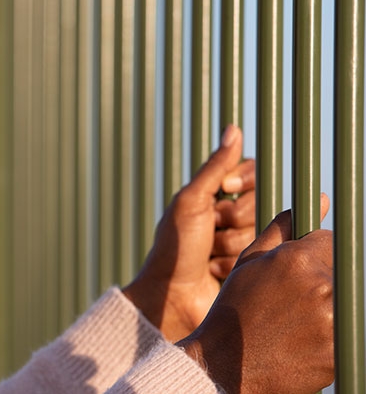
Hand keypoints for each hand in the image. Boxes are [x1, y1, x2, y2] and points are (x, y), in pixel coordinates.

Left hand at [123, 125, 255, 340]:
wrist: (169, 296)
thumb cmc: (174, 247)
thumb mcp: (192, 201)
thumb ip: (216, 167)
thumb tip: (233, 128)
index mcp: (210, 197)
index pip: (249, 174)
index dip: (243, 182)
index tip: (227, 189)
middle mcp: (225, 218)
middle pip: (256, 204)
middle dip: (231, 219)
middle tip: (208, 230)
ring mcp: (236, 244)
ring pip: (258, 232)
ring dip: (229, 244)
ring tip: (206, 255)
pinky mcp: (244, 267)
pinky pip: (257, 256)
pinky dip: (232, 263)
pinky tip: (213, 271)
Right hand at [178, 196, 333, 393]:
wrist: (225, 366)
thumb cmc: (233, 311)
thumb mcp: (247, 264)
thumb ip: (280, 231)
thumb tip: (312, 203)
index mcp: (299, 259)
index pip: (329, 242)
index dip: (313, 254)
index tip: (299, 271)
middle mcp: (323, 286)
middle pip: (338, 271)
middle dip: (319, 282)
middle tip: (290, 303)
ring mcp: (334, 321)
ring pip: (343, 303)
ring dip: (325, 310)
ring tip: (292, 324)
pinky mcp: (340, 351)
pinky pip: (343, 335)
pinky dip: (326, 338)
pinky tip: (299, 343)